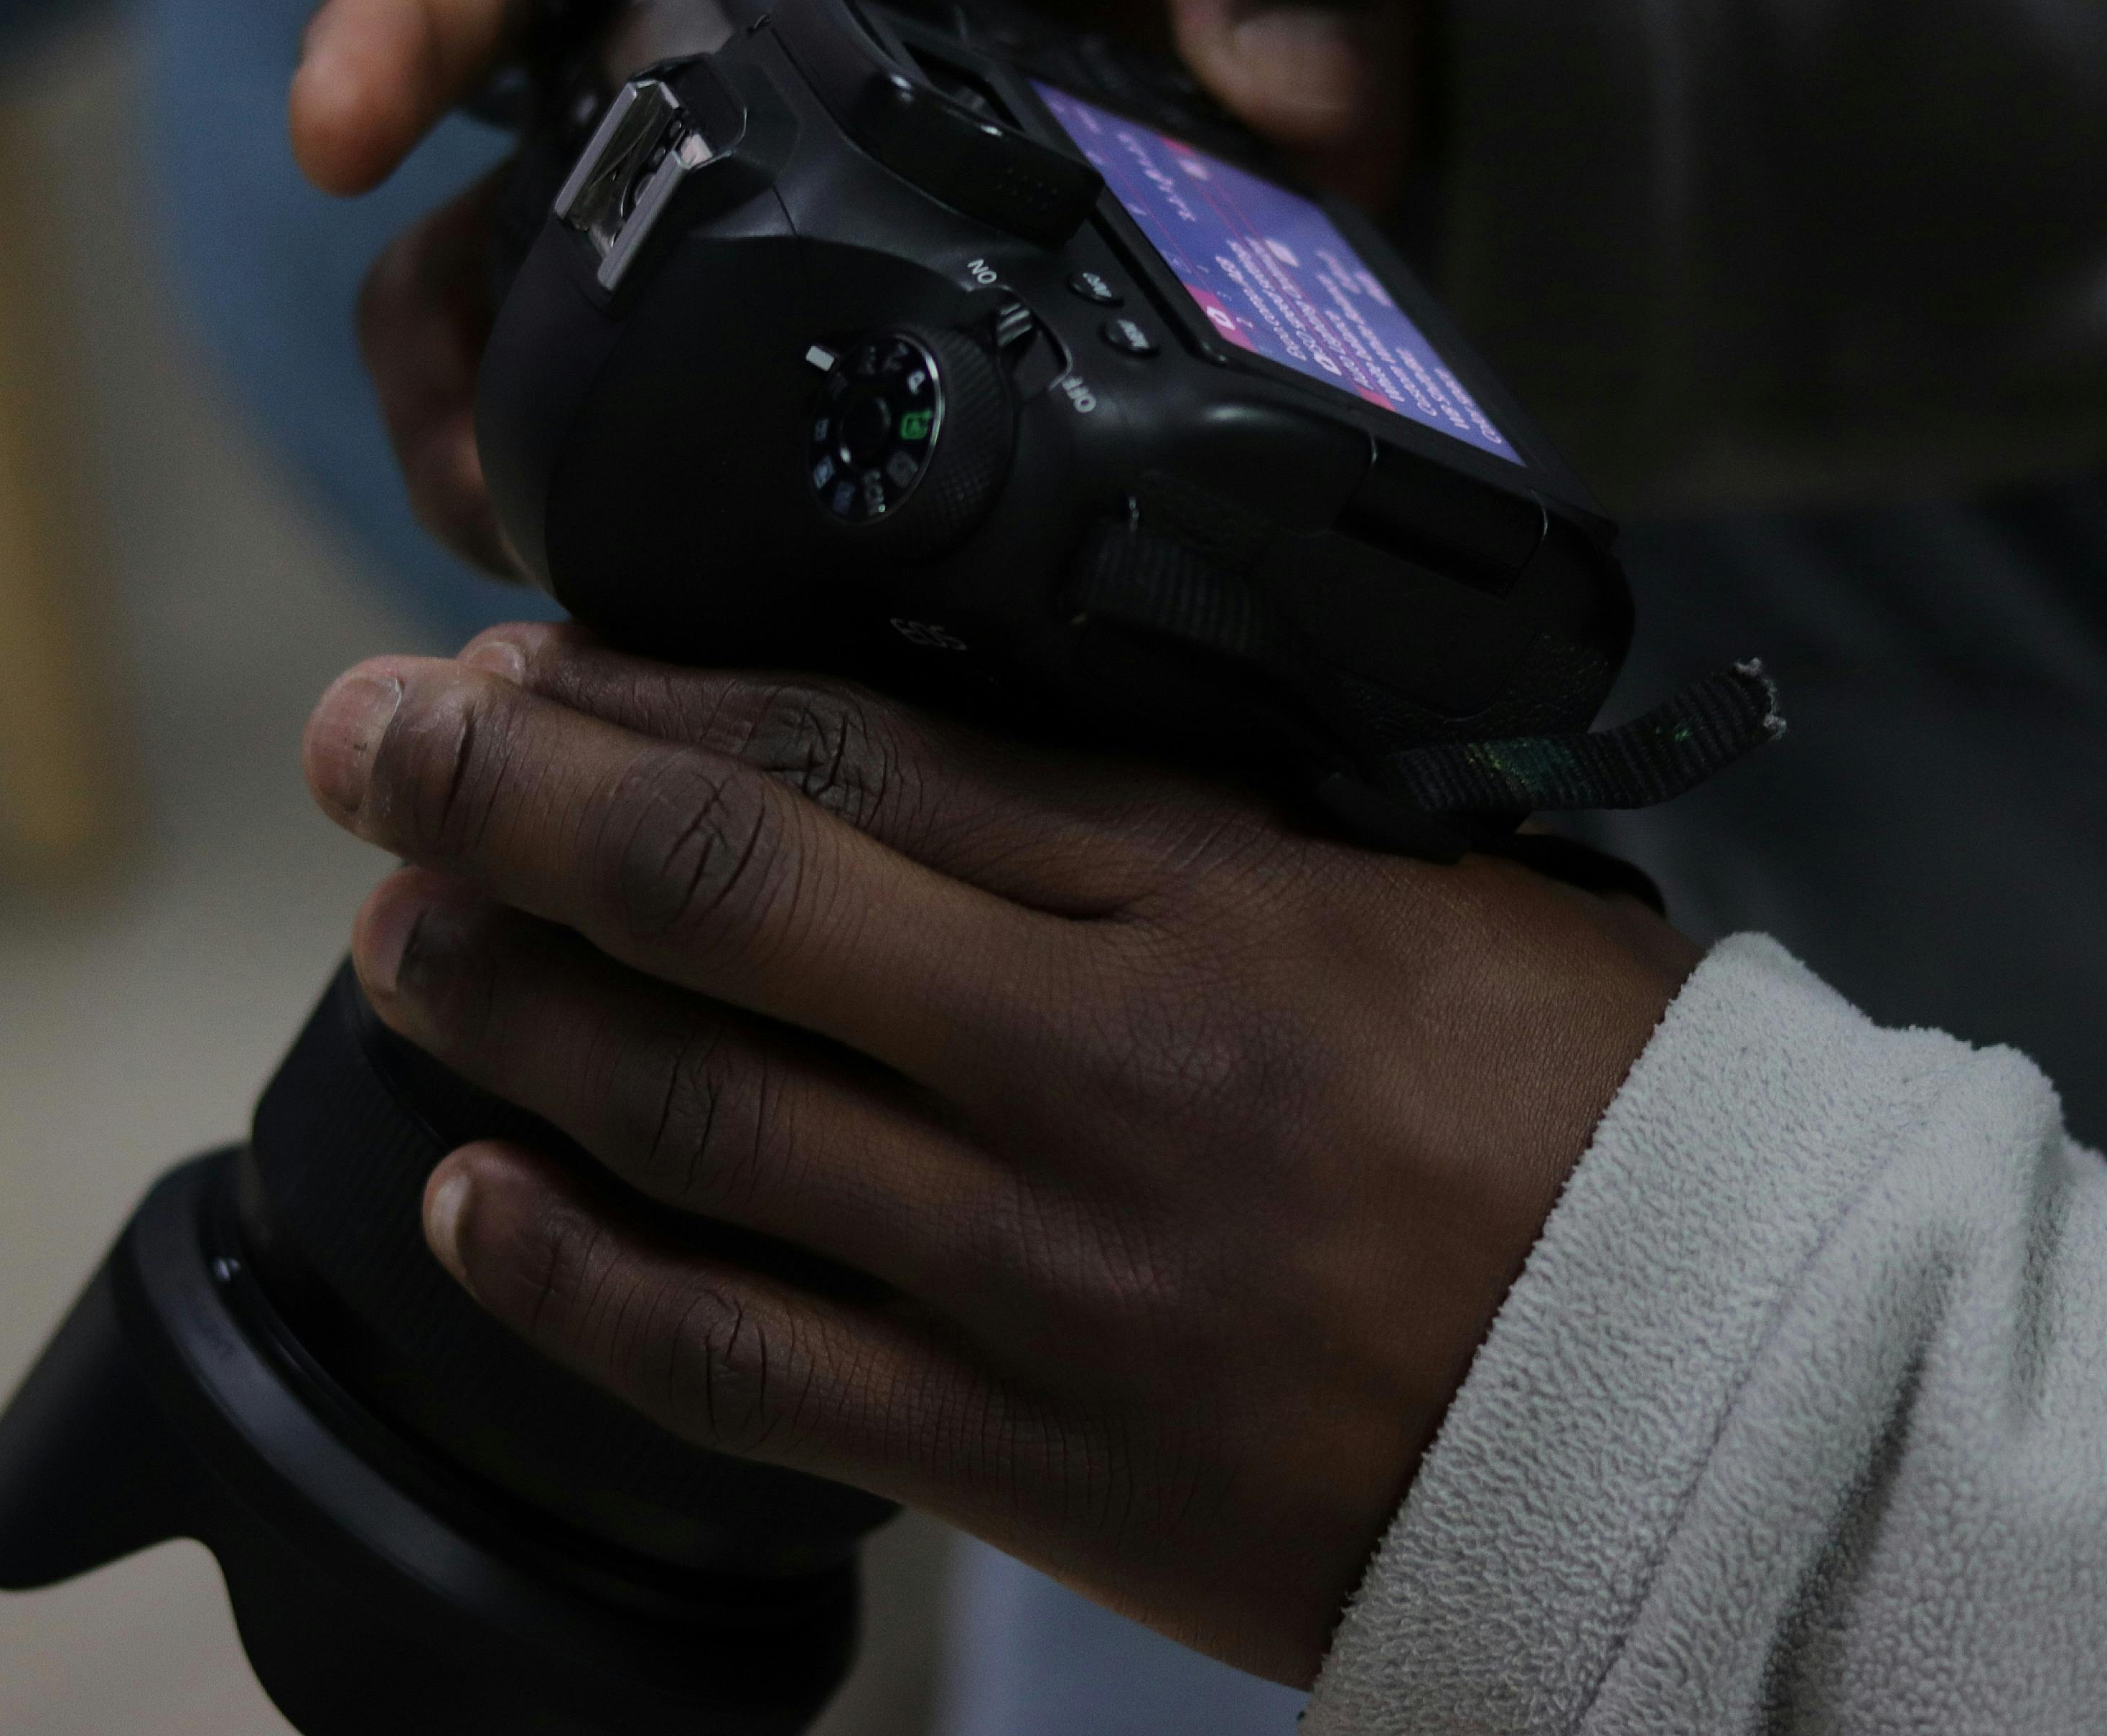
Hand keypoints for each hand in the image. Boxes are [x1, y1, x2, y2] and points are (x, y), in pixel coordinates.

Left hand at [300, 624, 1693, 1682]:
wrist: (1740, 1413)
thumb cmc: (1612, 1125)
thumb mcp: (1443, 895)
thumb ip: (1219, 823)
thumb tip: (1000, 751)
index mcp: (1223, 887)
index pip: (868, 742)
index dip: (653, 692)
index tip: (523, 653)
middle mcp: (1101, 1055)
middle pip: (732, 887)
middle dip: (507, 798)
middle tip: (365, 738)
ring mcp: (1045, 1266)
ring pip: (696, 1109)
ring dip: (510, 1009)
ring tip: (392, 941)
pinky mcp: (1027, 1453)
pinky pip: (740, 1359)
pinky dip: (577, 1278)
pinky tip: (469, 1201)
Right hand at [310, 0, 1440, 581]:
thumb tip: (1296, 107)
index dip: (400, 24)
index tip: (328, 137)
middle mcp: (757, 103)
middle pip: (499, 215)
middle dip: (435, 352)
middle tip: (470, 489)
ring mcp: (811, 245)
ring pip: (587, 364)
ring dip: (534, 478)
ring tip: (568, 604)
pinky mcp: (895, 365)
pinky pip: (763, 467)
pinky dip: (721, 561)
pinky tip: (735, 662)